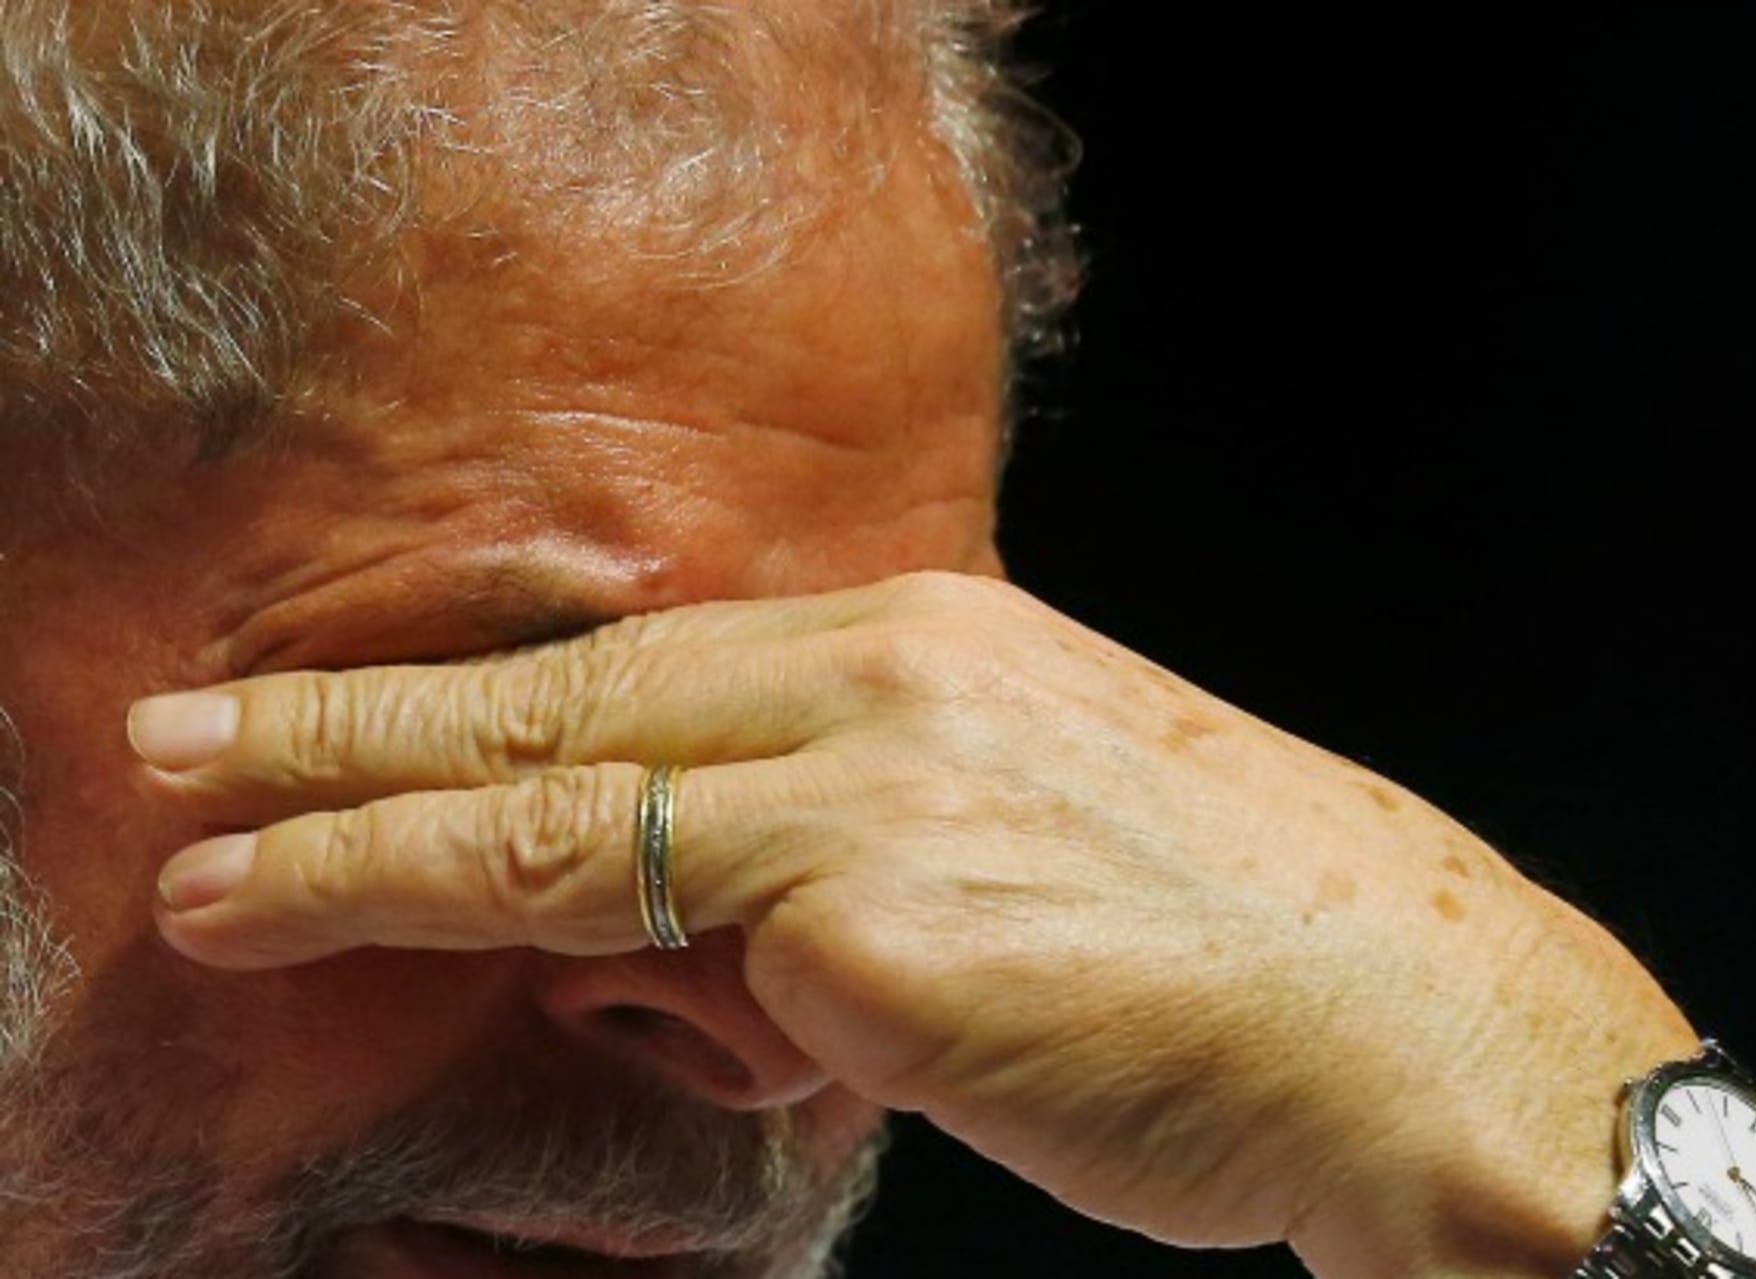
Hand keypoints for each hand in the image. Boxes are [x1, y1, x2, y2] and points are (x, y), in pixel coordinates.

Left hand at [133, 571, 1695, 1268]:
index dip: (454, 690)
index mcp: (916, 640)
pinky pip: (713, 1001)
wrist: (1406, 1016)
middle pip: (557, 708)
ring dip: (375, 865)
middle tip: (176, 750)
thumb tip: (681, 919)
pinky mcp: (879, 946)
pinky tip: (748, 1060)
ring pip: (569, 830)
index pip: (628, 658)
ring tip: (218, 892)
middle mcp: (880, 689)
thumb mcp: (1017, 816)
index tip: (313, 704)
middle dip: (342, 742)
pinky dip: (688, 1039)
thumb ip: (841, 830)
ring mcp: (870, 807)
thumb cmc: (1228, 929)